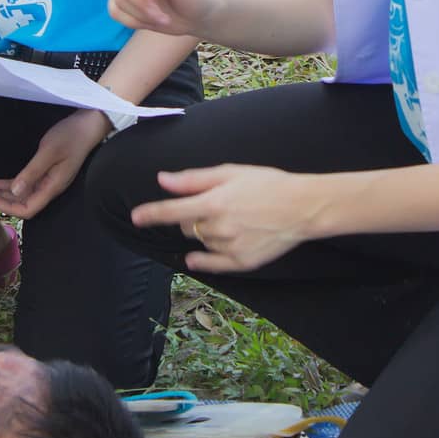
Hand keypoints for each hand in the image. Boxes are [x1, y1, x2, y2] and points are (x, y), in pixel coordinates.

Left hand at [0, 110, 109, 219]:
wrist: (90, 123)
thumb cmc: (70, 136)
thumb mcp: (49, 152)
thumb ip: (32, 172)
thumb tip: (14, 192)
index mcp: (52, 186)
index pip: (28, 209)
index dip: (7, 208)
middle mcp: (51, 187)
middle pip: (24, 203)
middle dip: (2, 200)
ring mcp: (50, 180)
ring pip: (24, 194)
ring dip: (5, 193)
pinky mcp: (48, 170)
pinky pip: (28, 183)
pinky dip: (12, 184)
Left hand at [131, 163, 316, 272]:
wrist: (302, 206)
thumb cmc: (267, 183)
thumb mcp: (229, 173)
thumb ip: (193, 179)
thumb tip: (163, 180)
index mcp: (213, 203)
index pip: (171, 212)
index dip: (150, 214)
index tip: (136, 217)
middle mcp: (219, 228)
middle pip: (186, 227)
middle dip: (189, 217)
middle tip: (213, 205)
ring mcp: (230, 248)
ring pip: (201, 242)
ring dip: (204, 232)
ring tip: (231, 219)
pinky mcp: (242, 263)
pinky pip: (212, 264)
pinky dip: (202, 260)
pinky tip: (196, 257)